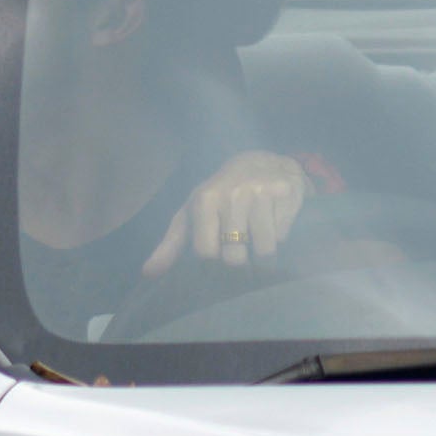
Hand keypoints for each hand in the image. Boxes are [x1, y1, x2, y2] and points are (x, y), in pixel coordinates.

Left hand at [145, 150, 308, 275]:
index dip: (211, 268)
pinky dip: (279, 240)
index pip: (206, 253)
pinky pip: (283, 237)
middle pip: (235, 259)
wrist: (260, 162)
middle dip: (239, 270)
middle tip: (240, 268)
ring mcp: (262, 194)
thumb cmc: (219, 194)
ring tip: (260, 257)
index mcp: (205, 201)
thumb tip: (148, 273)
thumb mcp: (191, 213)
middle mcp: (232, 196)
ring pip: (264, 251)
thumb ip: (170, 244)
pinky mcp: (287, 195)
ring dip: (263, 262)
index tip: (215, 268)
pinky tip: (273, 228)